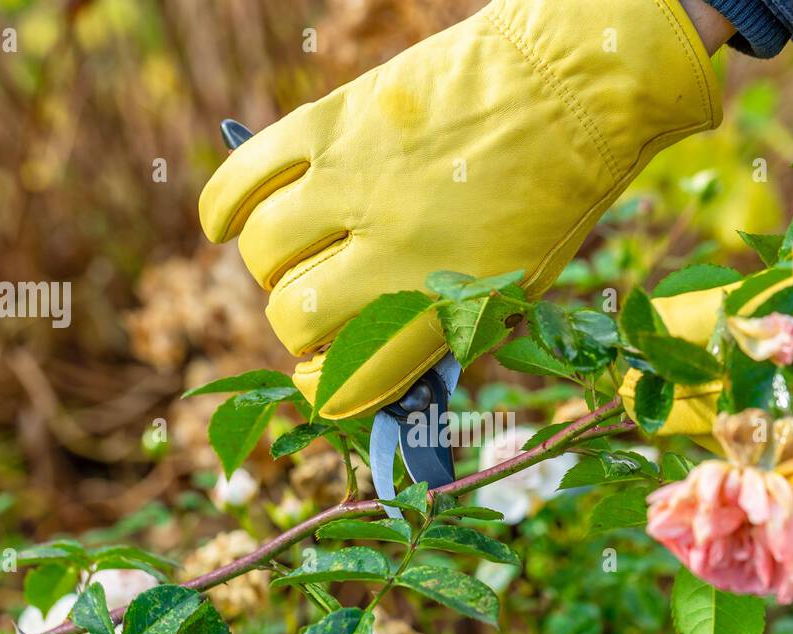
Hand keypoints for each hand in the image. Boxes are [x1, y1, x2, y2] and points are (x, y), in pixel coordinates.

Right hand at [199, 0, 720, 418]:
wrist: (569, 86)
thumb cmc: (550, 198)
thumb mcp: (510, 291)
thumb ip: (436, 331)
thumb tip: (364, 362)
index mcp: (443, 304)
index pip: (345, 378)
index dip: (325, 388)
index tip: (322, 378)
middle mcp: (390, 249)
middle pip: (293, 315)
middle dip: (298, 326)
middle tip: (320, 307)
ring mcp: (354, 182)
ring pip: (263, 250)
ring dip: (271, 265)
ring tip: (296, 253)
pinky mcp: (331, 123)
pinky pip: (243, 176)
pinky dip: (223, 207)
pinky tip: (225, 224)